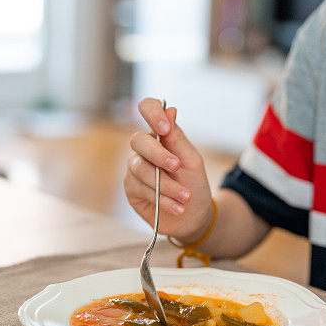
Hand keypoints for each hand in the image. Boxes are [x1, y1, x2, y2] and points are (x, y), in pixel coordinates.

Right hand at [124, 98, 212, 240]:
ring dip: (166, 185)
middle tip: (177, 166)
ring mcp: (134, 169)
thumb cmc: (193, 183)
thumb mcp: (192, 160)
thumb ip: (178, 138)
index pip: (148, 109)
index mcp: (160, 135)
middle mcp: (144, 149)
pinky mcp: (131, 189)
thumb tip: (171, 110)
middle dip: (158, 155)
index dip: (152, 113)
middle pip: (138, 141)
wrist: (193, 216)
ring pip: (141, 169)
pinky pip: (142, 189)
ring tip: (185, 197)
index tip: (164, 128)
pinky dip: (163, 199)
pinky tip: (177, 207)